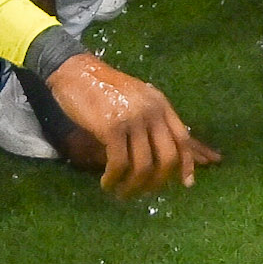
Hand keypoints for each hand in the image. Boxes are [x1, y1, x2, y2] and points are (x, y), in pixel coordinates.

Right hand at [44, 51, 218, 196]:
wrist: (75, 71)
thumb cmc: (104, 88)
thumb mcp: (136, 99)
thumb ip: (152, 119)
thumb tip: (164, 150)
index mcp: (160, 103)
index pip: (183, 138)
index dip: (187, 164)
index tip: (186, 184)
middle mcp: (152, 110)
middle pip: (167, 157)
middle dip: (157, 181)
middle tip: (143, 192)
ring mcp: (133, 119)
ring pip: (143, 165)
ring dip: (133, 186)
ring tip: (121, 192)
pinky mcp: (112, 127)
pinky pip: (119, 163)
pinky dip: (114, 178)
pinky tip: (107, 183)